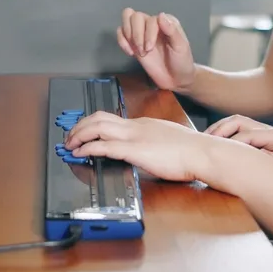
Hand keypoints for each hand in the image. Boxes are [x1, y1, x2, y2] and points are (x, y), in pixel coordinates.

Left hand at [65, 111, 210, 182]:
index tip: (84, 132)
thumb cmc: (192, 151)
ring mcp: (135, 136)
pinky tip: (80, 153)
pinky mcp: (135, 150)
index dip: (92, 124)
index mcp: (144, 124)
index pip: (111, 118)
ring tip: (69, 144)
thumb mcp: (168, 142)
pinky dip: (87, 148)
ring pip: (97, 126)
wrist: (203, 152)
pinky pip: (104, 145)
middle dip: (80, 126)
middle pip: (99, 117)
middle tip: (70, 137)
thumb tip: (147, 153)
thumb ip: (153, 144)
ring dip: (78, 135)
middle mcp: (136, 126)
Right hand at [117, 9, 196, 91]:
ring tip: (137, 51)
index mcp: (166, 21)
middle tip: (143, 51)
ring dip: (128, 36)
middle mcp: (153, 24)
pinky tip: (130, 52)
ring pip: (127, 19)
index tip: (150, 48)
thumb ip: (172, 30)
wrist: (176, 79)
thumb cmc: (181, 62)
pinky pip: (121, 33)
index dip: (148, 33)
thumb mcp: (181, 46)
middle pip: (135, 16)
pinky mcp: (134, 43)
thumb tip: (160, 15)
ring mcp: (142, 32)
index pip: (150, 19)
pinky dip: (122, 41)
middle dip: (136, 35)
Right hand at [206, 115, 272, 177]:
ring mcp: (262, 132)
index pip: (246, 134)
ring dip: (218, 130)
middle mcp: (267, 130)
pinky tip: (212, 145)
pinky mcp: (257, 137)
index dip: (229, 143)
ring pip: (235, 123)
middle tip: (203, 144)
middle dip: (219, 131)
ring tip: (204, 142)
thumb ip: (270, 165)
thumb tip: (248, 161)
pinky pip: (236, 130)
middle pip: (238, 121)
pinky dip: (223, 134)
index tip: (214, 155)